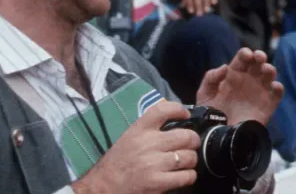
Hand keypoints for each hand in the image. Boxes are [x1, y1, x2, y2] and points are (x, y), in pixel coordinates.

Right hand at [71, 100, 198, 193]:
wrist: (102, 187)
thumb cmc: (117, 163)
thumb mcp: (130, 138)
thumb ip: (150, 130)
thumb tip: (176, 123)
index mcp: (139, 130)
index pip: (163, 110)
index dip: (179, 110)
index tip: (186, 115)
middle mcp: (148, 144)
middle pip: (186, 136)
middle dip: (193, 141)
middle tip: (190, 145)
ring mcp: (154, 163)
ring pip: (189, 157)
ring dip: (191, 160)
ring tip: (185, 162)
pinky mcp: (158, 182)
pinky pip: (187, 176)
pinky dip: (189, 176)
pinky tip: (182, 176)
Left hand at [197, 48, 283, 124]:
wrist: (219, 135)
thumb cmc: (211, 113)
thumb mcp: (205, 94)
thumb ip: (211, 78)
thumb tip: (225, 67)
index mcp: (234, 74)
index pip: (243, 59)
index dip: (246, 54)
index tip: (246, 55)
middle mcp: (249, 80)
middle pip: (258, 63)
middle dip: (260, 56)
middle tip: (259, 58)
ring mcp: (259, 91)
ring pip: (269, 75)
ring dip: (270, 69)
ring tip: (266, 70)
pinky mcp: (267, 104)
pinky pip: (277, 94)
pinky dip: (278, 88)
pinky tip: (274, 86)